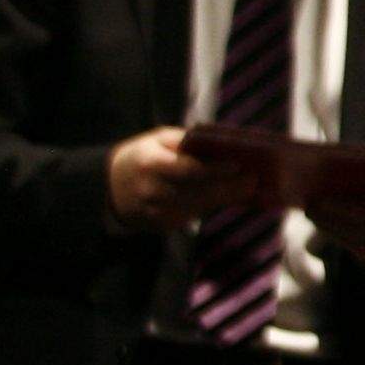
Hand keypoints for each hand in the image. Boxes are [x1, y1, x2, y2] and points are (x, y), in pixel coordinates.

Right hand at [104, 127, 247, 235]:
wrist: (110, 187)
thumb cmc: (143, 156)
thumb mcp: (158, 140)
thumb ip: (187, 142)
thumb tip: (222, 143)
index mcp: (150, 165)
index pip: (188, 170)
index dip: (215, 170)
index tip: (238, 165)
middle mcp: (153, 191)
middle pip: (199, 192)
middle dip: (230, 187)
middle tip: (254, 178)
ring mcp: (157, 212)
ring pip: (201, 206)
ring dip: (227, 198)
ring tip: (250, 186)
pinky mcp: (163, 225)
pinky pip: (194, 214)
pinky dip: (213, 205)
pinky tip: (230, 196)